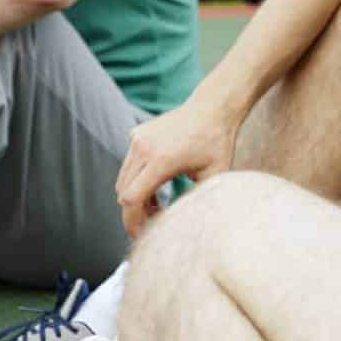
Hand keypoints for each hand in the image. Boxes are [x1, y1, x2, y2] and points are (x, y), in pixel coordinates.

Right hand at [115, 100, 238, 236]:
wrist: (213, 108)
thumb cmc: (217, 142)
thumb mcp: (215, 175)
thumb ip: (197, 200)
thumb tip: (183, 227)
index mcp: (162, 160)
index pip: (131, 199)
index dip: (133, 221)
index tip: (143, 233)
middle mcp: (144, 148)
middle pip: (123, 192)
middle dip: (134, 212)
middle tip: (153, 222)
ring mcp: (138, 139)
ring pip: (123, 179)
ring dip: (135, 196)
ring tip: (157, 205)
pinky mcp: (137, 134)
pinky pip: (129, 164)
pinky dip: (136, 179)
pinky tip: (156, 185)